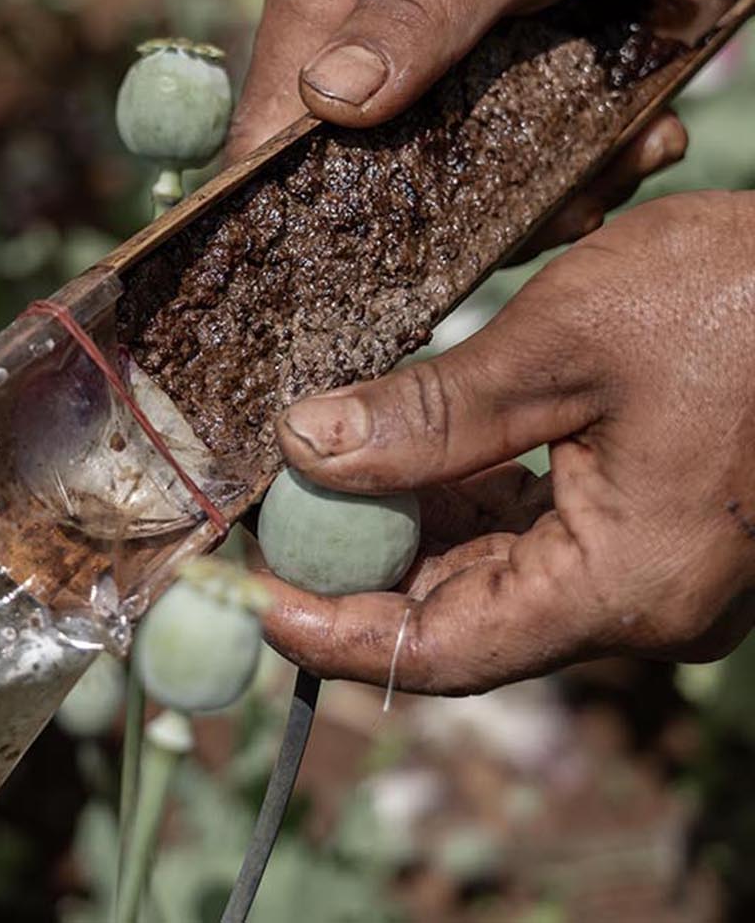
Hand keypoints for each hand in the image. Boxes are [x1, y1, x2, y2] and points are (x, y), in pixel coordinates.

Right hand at [228, 0, 685, 252]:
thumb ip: (414, 15)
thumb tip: (329, 110)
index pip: (269, 127)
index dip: (291, 210)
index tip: (354, 276)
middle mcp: (343, 19)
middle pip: (356, 157)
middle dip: (444, 208)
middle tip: (550, 216)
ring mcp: (398, 34)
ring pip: (427, 149)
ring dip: (517, 182)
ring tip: (609, 174)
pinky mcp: (450, 42)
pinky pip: (475, 120)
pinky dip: (541, 148)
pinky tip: (615, 144)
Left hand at [260, 192, 754, 694]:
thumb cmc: (734, 299)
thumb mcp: (557, 349)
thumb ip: (428, 413)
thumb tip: (307, 448)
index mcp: (626, 587)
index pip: (442, 653)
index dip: (333, 632)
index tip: (247, 594)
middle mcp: (646, 602)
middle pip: (465, 616)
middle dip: (360, 568)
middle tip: (268, 517)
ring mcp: (661, 566)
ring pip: (500, 573)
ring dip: (411, 527)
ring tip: (320, 477)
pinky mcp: (663, 523)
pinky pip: (543, 534)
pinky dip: (470, 499)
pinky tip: (410, 451)